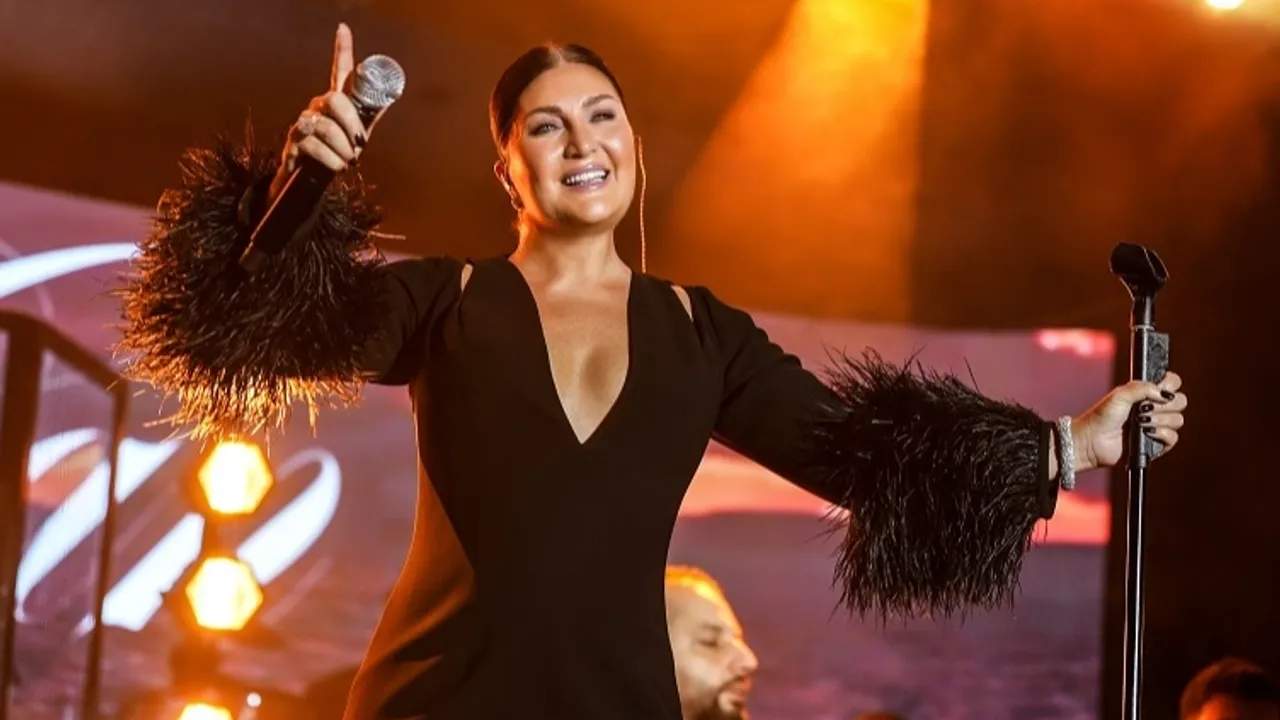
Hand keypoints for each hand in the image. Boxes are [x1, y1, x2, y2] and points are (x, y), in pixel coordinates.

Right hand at [271, 23, 375, 199]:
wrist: (314, 176)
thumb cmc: (339, 150)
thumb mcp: (360, 131)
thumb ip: (371, 112)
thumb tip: (391, 95)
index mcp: (337, 100)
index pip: (340, 70)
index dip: (342, 49)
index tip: (343, 28)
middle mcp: (318, 106)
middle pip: (333, 100)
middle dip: (351, 124)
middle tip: (360, 144)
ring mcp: (303, 122)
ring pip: (324, 126)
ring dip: (343, 148)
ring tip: (348, 160)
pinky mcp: (293, 142)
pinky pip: (314, 146)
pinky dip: (333, 160)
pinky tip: (338, 166)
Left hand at [1072, 372, 1186, 470]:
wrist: (1093, 441)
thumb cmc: (1102, 416)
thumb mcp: (1120, 395)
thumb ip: (1142, 387)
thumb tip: (1163, 393)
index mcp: (1147, 393)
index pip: (1173, 383)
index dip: (1170, 385)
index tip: (1159, 389)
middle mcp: (1155, 408)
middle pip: (1180, 401)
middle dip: (1165, 404)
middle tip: (1145, 408)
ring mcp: (1157, 426)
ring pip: (1178, 419)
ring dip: (1161, 419)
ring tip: (1141, 421)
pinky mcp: (1157, 444)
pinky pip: (1173, 437)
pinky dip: (1162, 434)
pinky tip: (1147, 433)